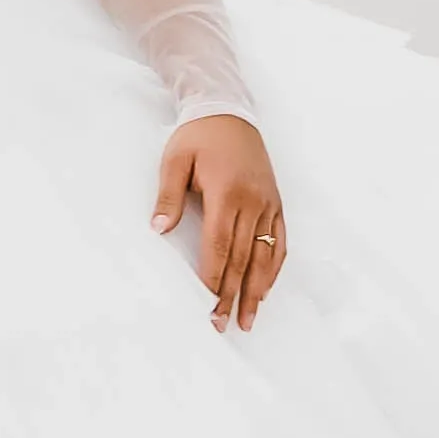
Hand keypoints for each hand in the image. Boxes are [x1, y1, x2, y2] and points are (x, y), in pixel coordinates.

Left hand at [154, 113, 285, 332]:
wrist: (229, 111)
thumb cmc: (198, 136)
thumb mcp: (174, 160)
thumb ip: (168, 196)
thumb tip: (159, 229)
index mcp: (228, 194)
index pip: (221, 247)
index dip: (215, 279)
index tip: (208, 305)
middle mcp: (254, 202)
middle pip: (243, 259)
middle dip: (233, 296)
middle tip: (223, 325)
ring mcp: (269, 204)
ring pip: (265, 256)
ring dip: (256, 291)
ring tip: (248, 319)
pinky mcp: (276, 203)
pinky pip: (279, 242)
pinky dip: (273, 269)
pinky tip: (265, 289)